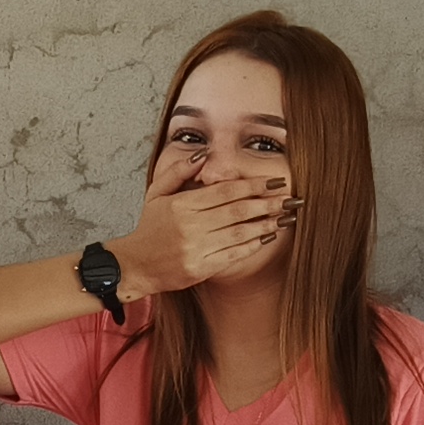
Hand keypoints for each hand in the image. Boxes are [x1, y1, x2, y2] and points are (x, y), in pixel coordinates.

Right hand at [115, 171, 290, 295]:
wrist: (134, 265)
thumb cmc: (149, 228)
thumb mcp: (156, 193)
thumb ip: (178, 172)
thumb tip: (203, 155)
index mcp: (181, 205)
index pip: (225, 191)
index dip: (253, 185)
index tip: (274, 181)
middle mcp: (189, 227)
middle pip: (237, 211)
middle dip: (267, 203)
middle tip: (289, 198)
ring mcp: (195, 249)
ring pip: (238, 234)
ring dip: (265, 224)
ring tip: (284, 217)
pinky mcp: (199, 269)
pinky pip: (232, 255)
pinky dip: (251, 245)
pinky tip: (265, 237)